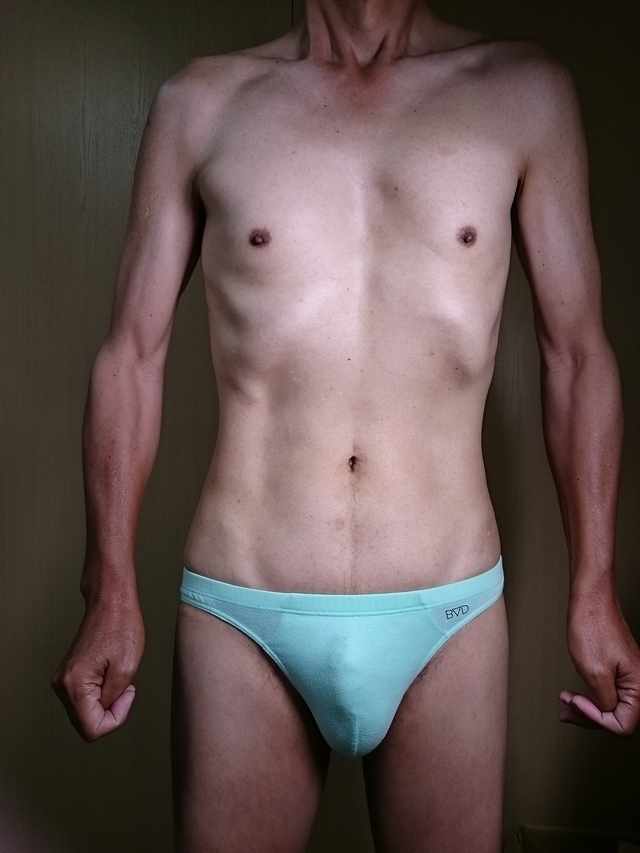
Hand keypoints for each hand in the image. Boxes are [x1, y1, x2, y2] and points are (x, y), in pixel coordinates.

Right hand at [51, 596, 144, 740]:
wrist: (110, 602)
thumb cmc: (121, 627)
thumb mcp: (126, 669)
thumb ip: (113, 700)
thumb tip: (103, 713)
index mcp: (75, 685)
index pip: (92, 729)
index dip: (116, 719)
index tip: (126, 696)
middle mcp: (62, 685)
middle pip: (86, 724)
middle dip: (110, 712)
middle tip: (124, 688)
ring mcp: (63, 680)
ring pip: (85, 713)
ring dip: (105, 703)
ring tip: (117, 678)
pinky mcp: (68, 675)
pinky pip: (84, 699)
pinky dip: (100, 695)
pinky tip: (109, 676)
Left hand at [560, 582, 639, 734]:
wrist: (590, 600)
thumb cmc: (592, 628)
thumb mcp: (595, 674)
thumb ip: (605, 702)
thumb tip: (606, 715)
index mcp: (638, 686)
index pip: (623, 725)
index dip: (597, 718)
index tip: (578, 702)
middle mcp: (637, 683)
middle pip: (617, 718)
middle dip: (588, 716)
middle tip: (565, 708)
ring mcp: (627, 676)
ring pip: (610, 706)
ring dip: (586, 709)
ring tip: (564, 704)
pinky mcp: (617, 670)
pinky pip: (607, 693)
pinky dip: (589, 698)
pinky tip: (574, 697)